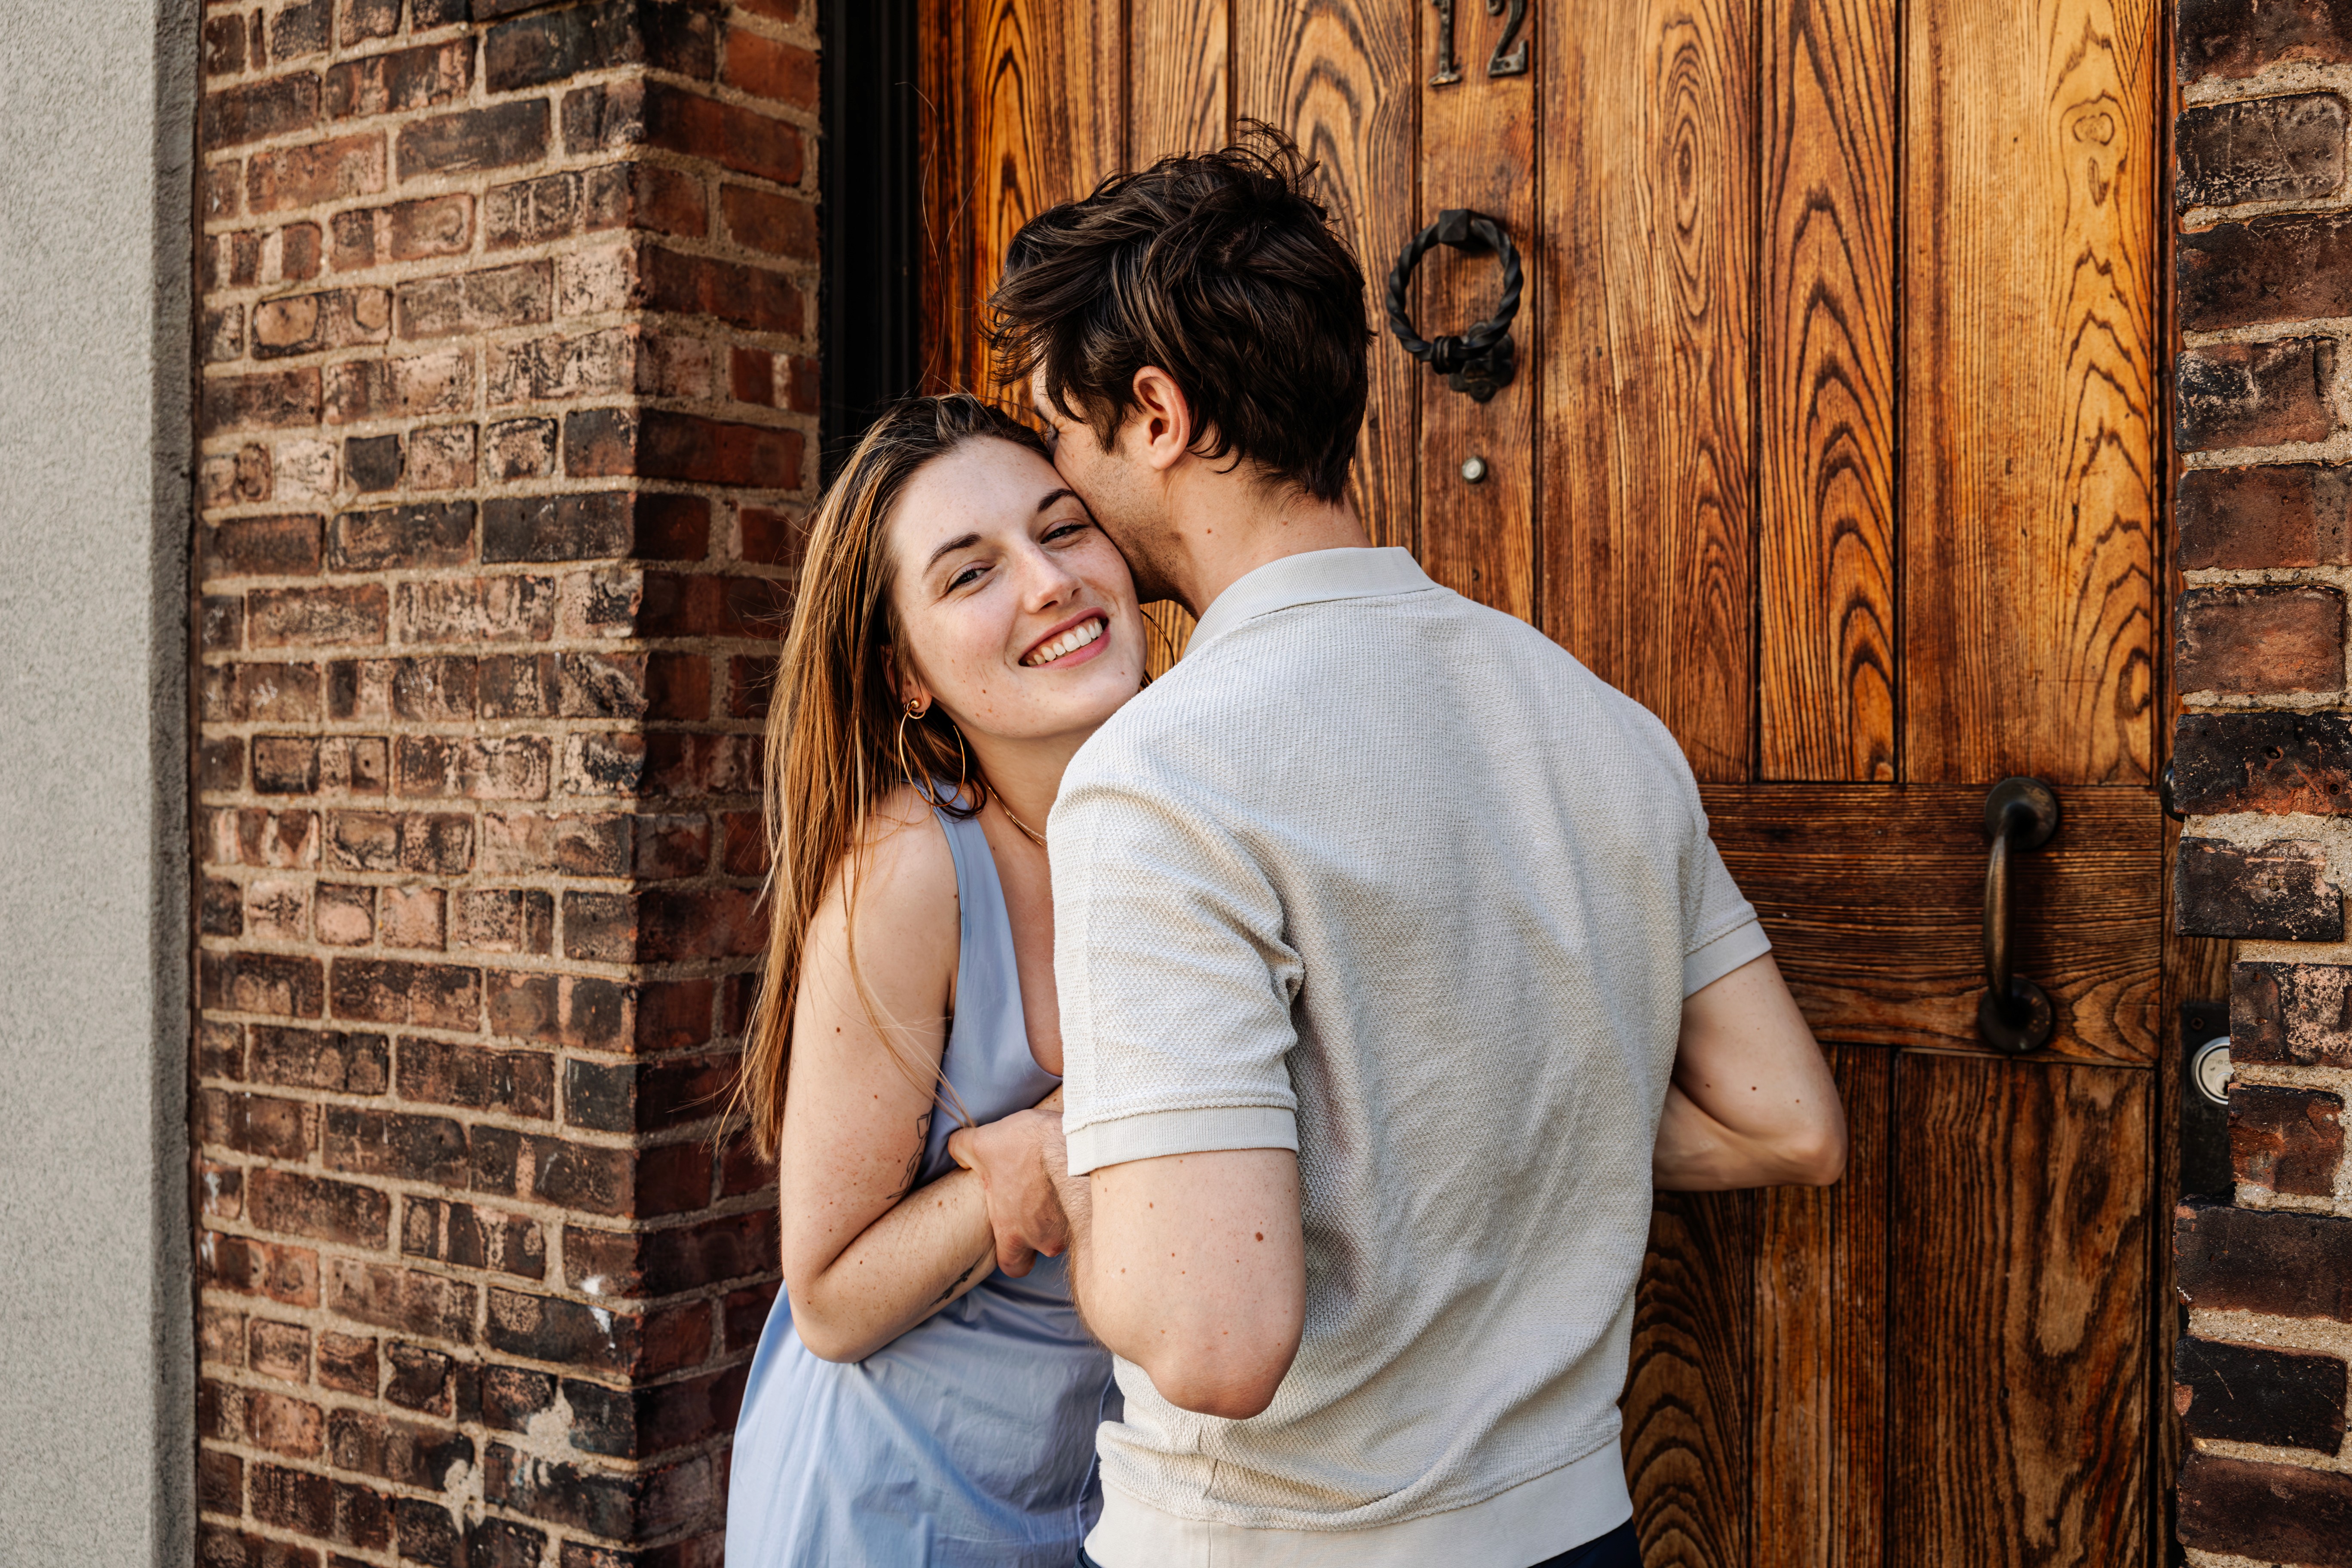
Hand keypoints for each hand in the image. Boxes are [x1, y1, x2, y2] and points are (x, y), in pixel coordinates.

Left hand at [946, 1108, 1070, 1276]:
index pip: (1012, 1267)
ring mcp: (1071, 1229)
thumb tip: (956, 1149)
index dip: (1012, 1256)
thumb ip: (962, 1149)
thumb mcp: (983, 1142)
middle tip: (1038, 1207)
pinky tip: (1076, 1177)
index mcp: (1013, 1233)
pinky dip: (1081, 1200)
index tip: (1013, 1235)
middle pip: (1042, 1248)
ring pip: (1065, 1230)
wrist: (1075, 1144)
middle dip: (1041, 1233)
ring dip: (1062, 1213)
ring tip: (1059, 1183)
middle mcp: (1043, 1240)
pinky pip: (1086, 1214)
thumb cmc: (1027, 1149)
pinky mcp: (1094, 1213)